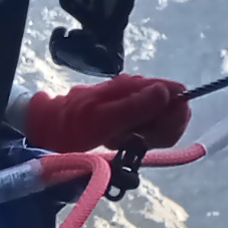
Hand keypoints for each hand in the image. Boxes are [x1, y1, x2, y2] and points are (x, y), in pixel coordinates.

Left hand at [20, 74, 190, 158]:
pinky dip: (140, 140)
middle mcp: (140, 91)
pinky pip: (151, 130)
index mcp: (135, 86)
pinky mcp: (132, 117)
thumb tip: (167, 93)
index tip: (150, 135)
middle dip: (161, 131)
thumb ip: (135, 107)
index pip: (177, 95)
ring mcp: (137, 104)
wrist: (49, 127)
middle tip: (134, 140)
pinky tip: (121, 141)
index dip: (173, 118)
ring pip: (164, 123)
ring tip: (123, 141)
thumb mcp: (103, 119)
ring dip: (150, 138)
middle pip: (174, 111)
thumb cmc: (73, 124)